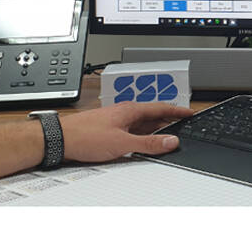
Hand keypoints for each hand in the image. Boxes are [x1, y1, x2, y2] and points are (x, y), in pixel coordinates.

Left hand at [60, 102, 194, 162]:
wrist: (60, 139)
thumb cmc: (85, 136)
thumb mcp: (122, 144)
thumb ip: (148, 144)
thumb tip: (171, 141)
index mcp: (131, 110)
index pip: (162, 107)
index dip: (178, 111)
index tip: (191, 113)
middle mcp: (125, 112)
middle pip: (153, 116)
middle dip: (169, 121)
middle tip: (184, 127)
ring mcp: (117, 120)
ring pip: (143, 124)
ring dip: (155, 130)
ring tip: (167, 138)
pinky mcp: (110, 129)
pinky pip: (133, 131)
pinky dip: (143, 136)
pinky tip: (144, 144)